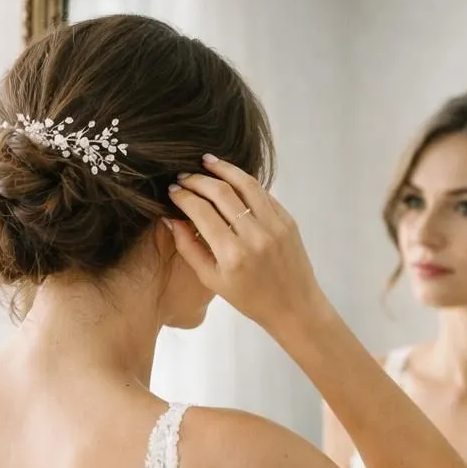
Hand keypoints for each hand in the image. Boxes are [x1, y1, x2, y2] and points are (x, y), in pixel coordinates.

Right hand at [165, 155, 328, 334]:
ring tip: (206, 161)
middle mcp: (255, 236)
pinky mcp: (288, 220)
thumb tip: (171, 218)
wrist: (294, 306)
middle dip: (198, 179)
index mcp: (232, 255)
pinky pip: (263, 193)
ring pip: (246, 184)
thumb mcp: (212, 280)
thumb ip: (189, 248)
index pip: (202, 212)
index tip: (173, 190)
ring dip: (223, 169)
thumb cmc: (249, 299)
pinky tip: (231, 178)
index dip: (183, 196)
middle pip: (222, 192)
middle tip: (184, 176)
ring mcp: (275, 225)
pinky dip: (244, 182)